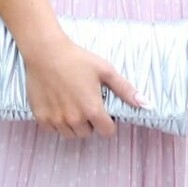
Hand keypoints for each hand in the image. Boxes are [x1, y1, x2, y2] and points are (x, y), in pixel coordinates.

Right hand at [23, 33, 149, 138]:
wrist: (45, 52)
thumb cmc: (77, 59)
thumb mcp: (105, 71)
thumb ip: (125, 90)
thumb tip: (146, 104)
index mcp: (92, 110)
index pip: (107, 132)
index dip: (108, 122)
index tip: (104, 112)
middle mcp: (74, 119)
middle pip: (88, 133)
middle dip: (90, 123)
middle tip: (85, 104)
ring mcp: (56, 120)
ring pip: (70, 133)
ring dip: (74, 125)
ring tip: (72, 105)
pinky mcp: (41, 117)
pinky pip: (53, 129)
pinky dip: (57, 122)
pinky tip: (59, 106)